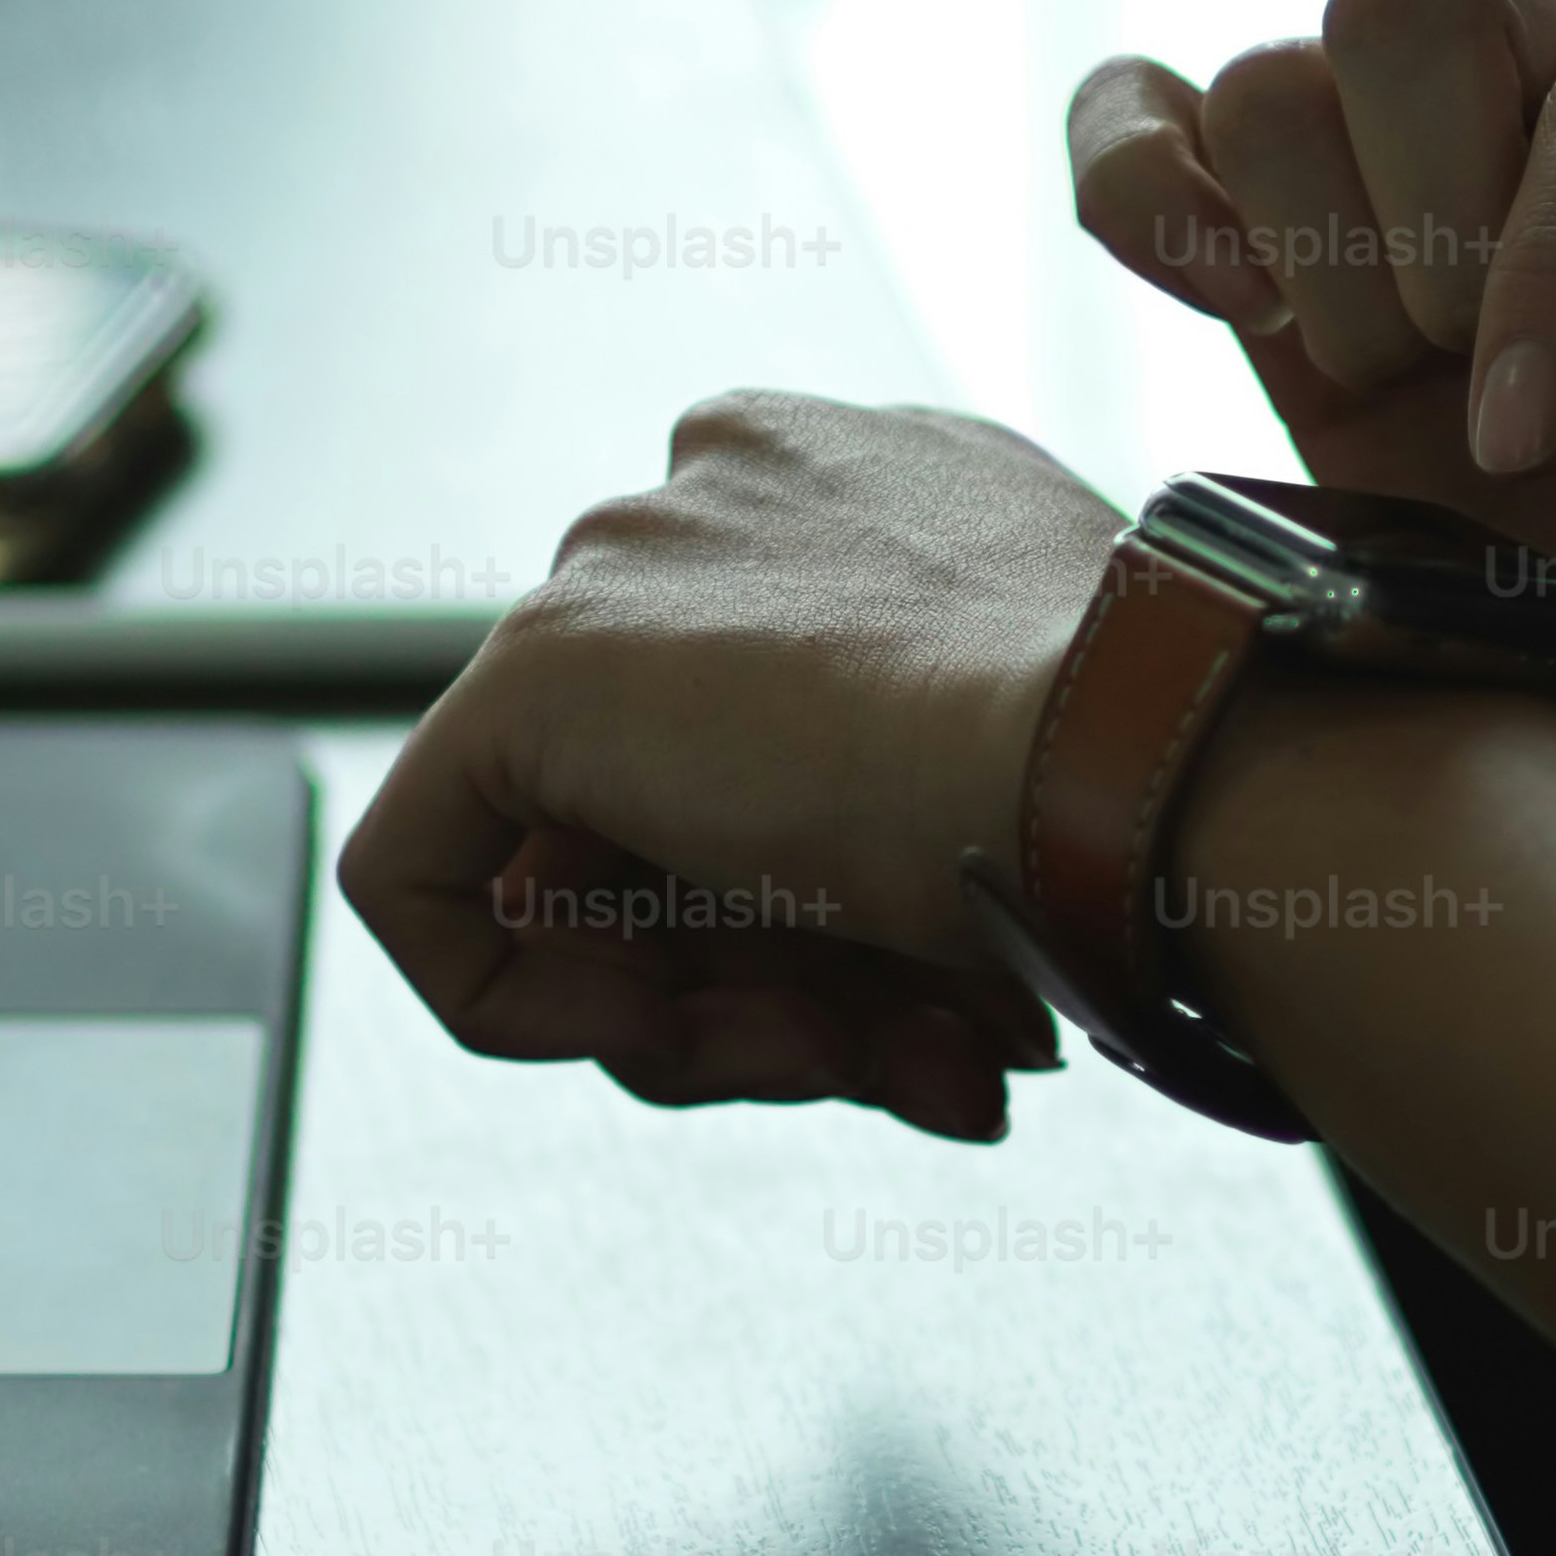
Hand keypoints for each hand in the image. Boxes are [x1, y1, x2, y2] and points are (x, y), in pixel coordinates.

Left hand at [335, 390, 1115, 1138]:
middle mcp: (720, 496)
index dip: (845, 913)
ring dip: (742, 1016)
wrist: (1128, 750)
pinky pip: (426, 875)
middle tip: (926, 1066)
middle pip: (691, 818)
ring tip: (887, 1061)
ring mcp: (619, 573)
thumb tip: (889, 991)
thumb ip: (918, 839)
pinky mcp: (528, 673)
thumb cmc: (1128, 774)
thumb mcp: (1027, 786)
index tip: (951, 1000)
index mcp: (856, 488)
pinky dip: (521, 1001)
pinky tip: (664, 1032)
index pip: (781, 738)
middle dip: (806, 981)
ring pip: (600, 871)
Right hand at [1068, 0, 1555, 798]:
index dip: (1553, 253)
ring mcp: (1410, 156)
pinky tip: (1214, 298)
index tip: (1536, 440)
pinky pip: (1141, 122)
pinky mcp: (1278, 246)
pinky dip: (1133, 187)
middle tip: (1490, 408)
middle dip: (1420, 228)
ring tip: (1399, 397)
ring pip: (1271, 74)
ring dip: (1305, 259)